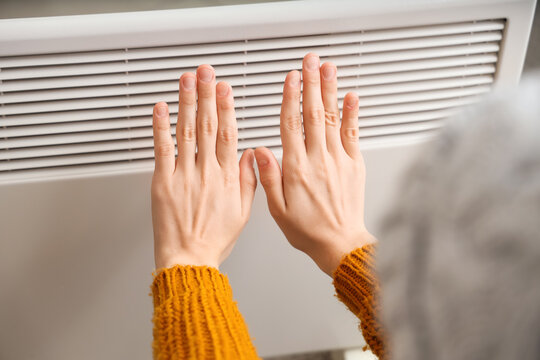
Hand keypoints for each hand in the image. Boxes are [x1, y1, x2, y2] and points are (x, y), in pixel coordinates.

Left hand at [151, 65, 256, 269]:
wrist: (189, 259)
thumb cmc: (213, 239)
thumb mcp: (243, 213)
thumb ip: (249, 181)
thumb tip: (252, 155)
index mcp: (227, 178)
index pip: (227, 134)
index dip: (226, 108)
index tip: (225, 89)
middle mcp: (206, 172)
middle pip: (207, 126)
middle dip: (206, 95)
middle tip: (206, 72)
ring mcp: (183, 175)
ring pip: (186, 132)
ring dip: (186, 103)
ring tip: (186, 80)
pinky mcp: (163, 183)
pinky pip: (162, 150)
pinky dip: (161, 128)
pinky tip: (161, 109)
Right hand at [254, 53, 375, 275]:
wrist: (341, 244)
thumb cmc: (309, 230)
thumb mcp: (278, 210)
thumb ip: (268, 178)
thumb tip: (259, 152)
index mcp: (296, 169)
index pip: (291, 125)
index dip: (290, 98)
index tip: (290, 79)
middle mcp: (318, 160)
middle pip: (313, 113)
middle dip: (311, 84)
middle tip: (310, 61)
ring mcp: (339, 160)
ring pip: (332, 118)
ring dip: (329, 90)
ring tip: (327, 68)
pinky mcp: (354, 165)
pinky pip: (353, 134)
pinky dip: (352, 113)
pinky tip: (351, 97)